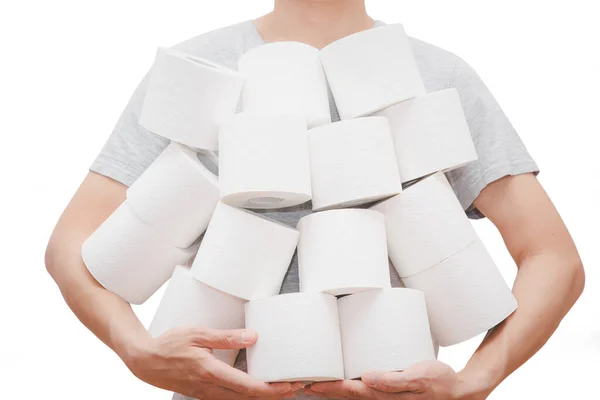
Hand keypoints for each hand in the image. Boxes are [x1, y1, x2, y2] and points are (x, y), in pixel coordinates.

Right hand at [125, 326, 301, 398]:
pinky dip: (247, 395)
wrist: (145, 361)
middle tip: (296, 386)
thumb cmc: (169, 345)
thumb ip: (227, 337)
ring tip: (280, 386)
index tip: (290, 385)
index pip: (249, 387)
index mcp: (211, 372)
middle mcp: (211, 388)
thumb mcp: (198, 334)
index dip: (272, 390)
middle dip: (274, 395)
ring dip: (262, 396)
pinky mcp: (204, 393)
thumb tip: (253, 337)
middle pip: (249, 398)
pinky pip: (230, 398)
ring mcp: (207, 394)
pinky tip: (255, 387)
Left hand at [305, 361, 477, 398]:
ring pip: (354, 392)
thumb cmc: (440, 382)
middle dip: (325, 387)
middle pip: (346, 393)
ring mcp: (386, 396)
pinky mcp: (391, 390)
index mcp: (384, 395)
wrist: (459, 390)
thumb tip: (366, 378)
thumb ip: (394, 380)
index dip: (328, 387)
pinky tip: (346, 377)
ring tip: (317, 378)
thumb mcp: (419, 378)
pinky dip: (351, 384)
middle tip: (303, 380)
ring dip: (335, 387)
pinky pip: (366, 388)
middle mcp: (381, 397)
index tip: (309, 382)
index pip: (348, 391)